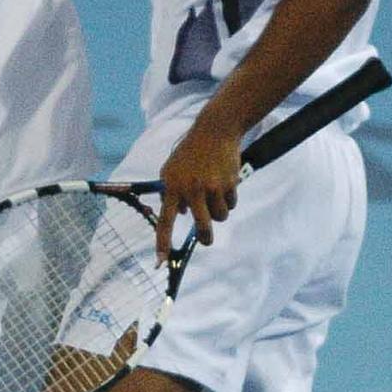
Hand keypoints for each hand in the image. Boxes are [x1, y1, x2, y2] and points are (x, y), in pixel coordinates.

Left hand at [155, 122, 242, 262]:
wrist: (215, 131)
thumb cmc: (190, 152)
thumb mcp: (172, 168)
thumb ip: (171, 192)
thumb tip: (179, 214)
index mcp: (173, 186)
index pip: (165, 220)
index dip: (162, 241)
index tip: (160, 260)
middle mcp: (192, 188)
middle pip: (202, 226)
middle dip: (205, 237)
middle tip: (205, 239)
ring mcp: (212, 186)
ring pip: (219, 216)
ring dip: (219, 211)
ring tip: (215, 194)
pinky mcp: (229, 183)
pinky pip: (231, 204)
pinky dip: (229, 199)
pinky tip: (225, 183)